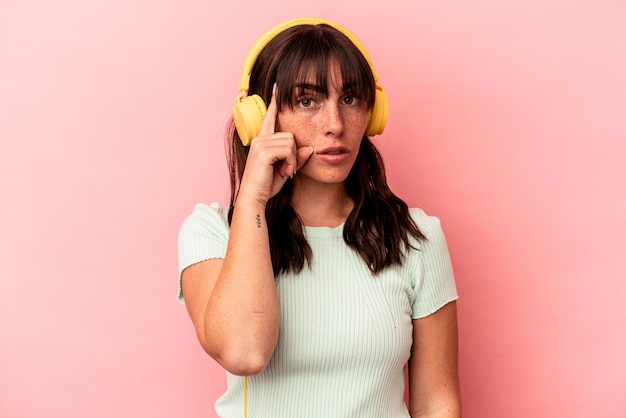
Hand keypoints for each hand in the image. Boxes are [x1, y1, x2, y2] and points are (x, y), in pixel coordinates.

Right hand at [238, 86, 313, 203]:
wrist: (254, 198)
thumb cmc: (267, 185)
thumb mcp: (286, 168)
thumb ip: (296, 157)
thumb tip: (310, 148)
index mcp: (262, 140)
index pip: (270, 117)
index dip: (275, 104)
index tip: (278, 87)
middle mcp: (259, 138)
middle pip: (290, 135)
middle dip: (293, 154)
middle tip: (287, 170)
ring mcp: (260, 143)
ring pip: (291, 142)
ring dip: (293, 160)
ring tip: (284, 172)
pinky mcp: (263, 150)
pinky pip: (288, 150)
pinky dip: (291, 162)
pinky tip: (284, 172)